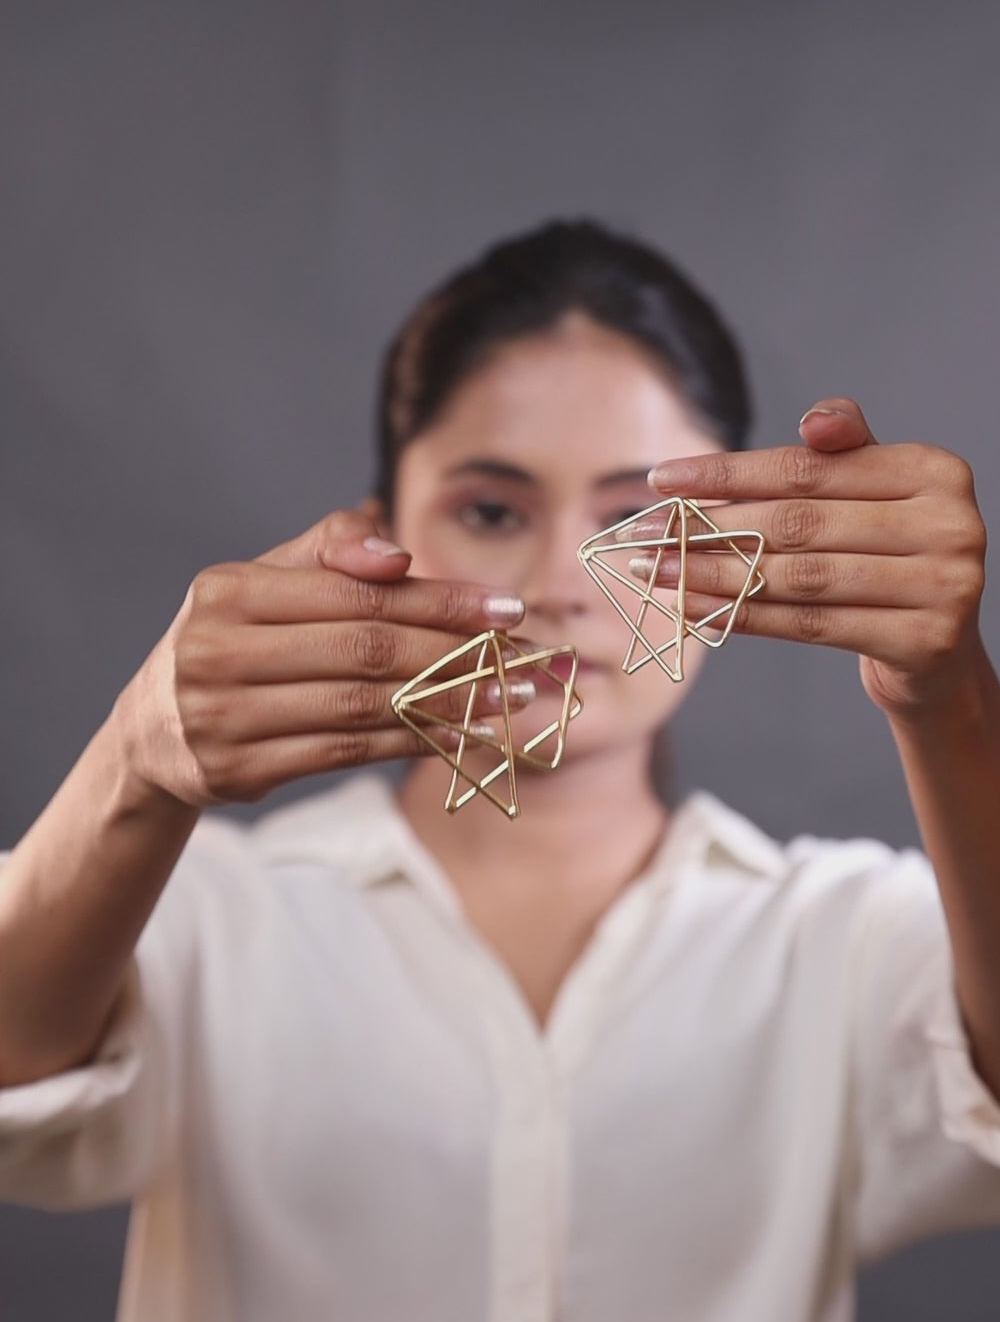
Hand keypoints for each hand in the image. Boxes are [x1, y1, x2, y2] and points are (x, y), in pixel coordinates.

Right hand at [116, 506, 530, 807]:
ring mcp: (226, 718)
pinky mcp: (241, 772)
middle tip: (523, 658)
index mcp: (227, 592)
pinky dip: (412, 741)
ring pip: (363, 707)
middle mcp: (218, 653)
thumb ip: (330, 550)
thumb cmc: (233, 639)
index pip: (358, 596)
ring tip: (508, 697)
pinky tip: (462, 731)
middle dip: (456, 653)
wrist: (155, 731)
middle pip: (366, 652)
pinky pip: (347, 752)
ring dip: (448, 703)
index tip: (507, 610)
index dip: (439, 602)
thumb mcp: (264, 580)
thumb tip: (396, 549)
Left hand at [638, 397, 988, 717]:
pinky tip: (695, 608)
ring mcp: (946, 586)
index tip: (662, 480)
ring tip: (656, 572)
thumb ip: (843, 450)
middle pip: (801, 523)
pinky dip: (746, 616)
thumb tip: (815, 420)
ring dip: (715, 575)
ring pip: (801, 577)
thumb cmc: (889, 555)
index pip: (809, 468)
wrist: (937, 653)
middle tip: (644, 533)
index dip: (729, 473)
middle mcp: (951, 524)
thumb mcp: (874, 491)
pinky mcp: (926, 642)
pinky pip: (813, 625)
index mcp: (936, 470)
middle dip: (711, 527)